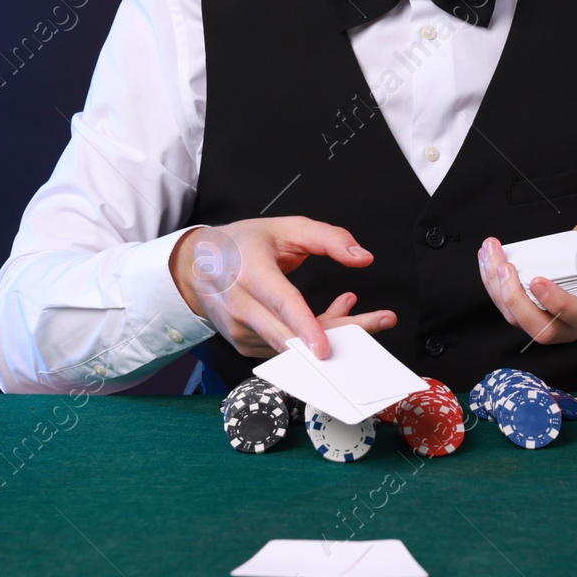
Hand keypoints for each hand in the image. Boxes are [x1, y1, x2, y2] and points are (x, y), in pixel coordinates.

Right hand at [168, 216, 395, 358]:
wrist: (196, 265)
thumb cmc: (243, 243)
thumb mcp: (286, 228)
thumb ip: (328, 238)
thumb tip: (363, 257)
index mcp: (250, 272)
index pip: (281, 304)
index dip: (305, 327)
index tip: (324, 349)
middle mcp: (241, 306)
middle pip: (293, 335)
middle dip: (339, 335)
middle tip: (380, 320)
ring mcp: (241, 331)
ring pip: (294, 345)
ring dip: (330, 332)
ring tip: (349, 305)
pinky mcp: (246, 346)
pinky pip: (287, 348)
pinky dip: (312, 337)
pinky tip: (328, 317)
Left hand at [477, 213, 576, 345]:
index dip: (557, 303)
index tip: (538, 280)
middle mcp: (569, 323)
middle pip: (540, 328)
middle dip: (515, 299)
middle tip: (504, 266)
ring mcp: (546, 317)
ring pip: (516, 317)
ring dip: (496, 287)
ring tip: (489, 253)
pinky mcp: (529, 307)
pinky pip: (506, 303)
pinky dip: (492, 280)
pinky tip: (487, 256)